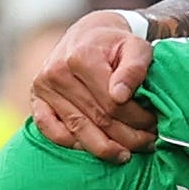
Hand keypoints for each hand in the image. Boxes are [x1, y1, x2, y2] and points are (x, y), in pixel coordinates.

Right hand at [27, 10, 160, 161]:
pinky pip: (50, 130)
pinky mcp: (35, 99)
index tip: (153, 125)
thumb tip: (121, 96)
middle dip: (126, 137)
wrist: (88, 35)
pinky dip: (72, 144)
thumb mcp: (136, 47)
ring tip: (125, 154)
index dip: (137, 119)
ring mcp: (43, 87)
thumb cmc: (116, 44)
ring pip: (78, 130)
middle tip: (147, 144)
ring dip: (104, 148)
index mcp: (82, 57)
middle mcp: (57, 72)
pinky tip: (94, 149)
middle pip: (97, 119)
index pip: (113, 103)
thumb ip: (134, 68)